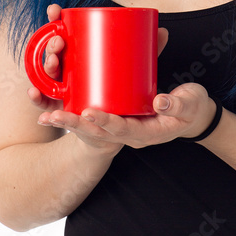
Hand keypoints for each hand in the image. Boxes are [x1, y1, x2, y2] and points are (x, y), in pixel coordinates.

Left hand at [37, 82, 217, 150]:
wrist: (192, 116)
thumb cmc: (192, 108)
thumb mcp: (191, 104)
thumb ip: (177, 104)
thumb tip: (161, 101)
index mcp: (145, 133)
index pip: (120, 130)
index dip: (104, 122)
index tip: (88, 112)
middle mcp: (128, 134)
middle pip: (96, 132)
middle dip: (72, 124)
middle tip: (50, 117)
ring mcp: (120, 128)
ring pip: (88, 128)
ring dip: (65, 121)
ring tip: (43, 115)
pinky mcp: (116, 117)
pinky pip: (91, 118)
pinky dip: (71, 113)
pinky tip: (52, 105)